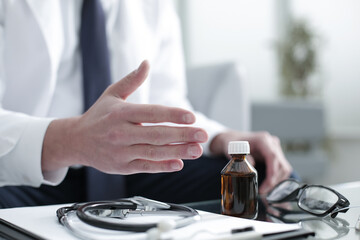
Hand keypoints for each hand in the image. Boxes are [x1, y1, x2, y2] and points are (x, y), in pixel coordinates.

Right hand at [42, 60, 207, 173]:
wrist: (76, 141)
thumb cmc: (98, 116)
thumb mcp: (111, 94)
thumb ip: (131, 80)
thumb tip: (147, 63)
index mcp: (121, 113)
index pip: (151, 113)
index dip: (172, 115)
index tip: (191, 117)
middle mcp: (121, 133)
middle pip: (156, 134)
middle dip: (182, 135)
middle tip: (203, 134)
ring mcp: (121, 151)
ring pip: (154, 152)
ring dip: (178, 151)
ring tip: (197, 150)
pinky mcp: (122, 166)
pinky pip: (146, 167)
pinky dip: (163, 166)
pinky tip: (179, 164)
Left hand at [210, 131, 291, 193]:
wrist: (234, 140)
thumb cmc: (233, 143)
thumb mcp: (233, 149)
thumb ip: (241, 156)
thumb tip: (252, 165)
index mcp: (263, 140)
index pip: (273, 157)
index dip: (272, 173)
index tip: (266, 186)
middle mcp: (272, 143)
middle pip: (281, 164)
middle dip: (274, 181)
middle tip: (263, 193)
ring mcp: (276, 149)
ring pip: (284, 168)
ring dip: (277, 182)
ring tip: (265, 192)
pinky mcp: (276, 156)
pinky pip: (282, 169)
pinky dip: (277, 179)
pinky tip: (269, 187)